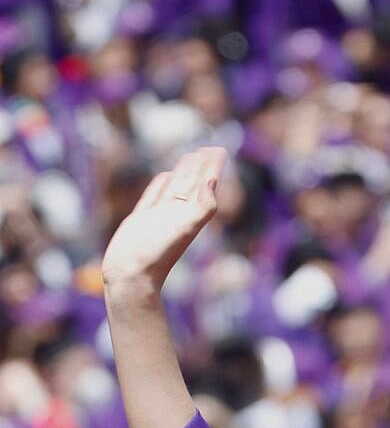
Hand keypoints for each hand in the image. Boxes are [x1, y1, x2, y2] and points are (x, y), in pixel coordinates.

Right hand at [102, 148, 226, 301]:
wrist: (131, 278)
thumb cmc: (156, 256)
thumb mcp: (184, 230)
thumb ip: (202, 208)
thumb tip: (213, 180)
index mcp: (189, 213)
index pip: (204, 183)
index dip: (213, 166)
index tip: (221, 149)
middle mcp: (176, 213)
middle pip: (192, 181)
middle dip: (201, 164)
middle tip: (210, 148)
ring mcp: (159, 215)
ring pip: (174, 185)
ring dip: (184, 170)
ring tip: (191, 156)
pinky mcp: (141, 218)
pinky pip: (154, 194)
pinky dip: (161, 183)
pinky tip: (165, 176)